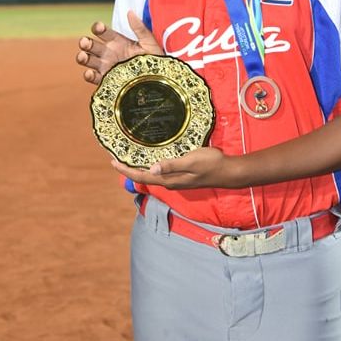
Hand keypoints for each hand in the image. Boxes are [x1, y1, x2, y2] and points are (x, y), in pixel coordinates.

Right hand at [76, 10, 162, 84]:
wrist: (159, 81)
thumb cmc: (156, 60)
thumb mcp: (149, 42)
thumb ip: (139, 28)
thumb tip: (130, 12)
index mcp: (118, 42)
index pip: (103, 32)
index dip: (98, 28)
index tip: (98, 28)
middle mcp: (110, 53)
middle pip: (91, 45)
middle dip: (85, 42)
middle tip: (85, 42)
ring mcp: (107, 66)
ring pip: (89, 60)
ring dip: (83, 57)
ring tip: (83, 56)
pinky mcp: (106, 80)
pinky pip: (94, 78)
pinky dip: (89, 75)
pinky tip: (90, 72)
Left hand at [110, 147, 243, 189]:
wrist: (228, 171)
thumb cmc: (211, 164)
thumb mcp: (191, 162)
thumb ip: (172, 165)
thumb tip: (152, 168)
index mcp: (170, 180)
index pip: (142, 177)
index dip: (127, 171)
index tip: (113, 162)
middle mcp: (170, 182)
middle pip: (144, 177)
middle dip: (129, 170)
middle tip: (115, 159)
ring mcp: (176, 179)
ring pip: (152, 175)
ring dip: (139, 169)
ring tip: (128, 159)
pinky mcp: (181, 175)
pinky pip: (160, 172)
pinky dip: (150, 166)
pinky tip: (150, 159)